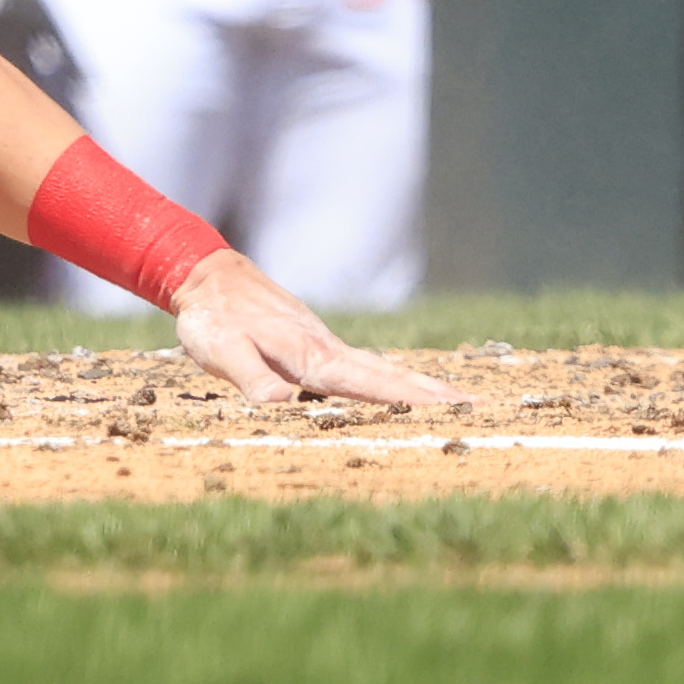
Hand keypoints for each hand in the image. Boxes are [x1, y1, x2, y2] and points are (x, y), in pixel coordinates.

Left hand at [169, 249, 463, 405]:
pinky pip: (363, 364)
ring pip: (380, 368)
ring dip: (419, 385)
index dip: (409, 399)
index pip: (368, 384)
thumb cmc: (212, 317)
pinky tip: (403, 386)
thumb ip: (251, 377)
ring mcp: (324, 343)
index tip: (451, 409)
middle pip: (388, 375)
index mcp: (310, 357)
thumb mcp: (220, 350)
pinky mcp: (316, 343)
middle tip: (477, 409)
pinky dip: (392, 376)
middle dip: (431, 394)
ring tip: (458, 401)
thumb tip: (282, 405)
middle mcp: (326, 349)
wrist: (205, 275)